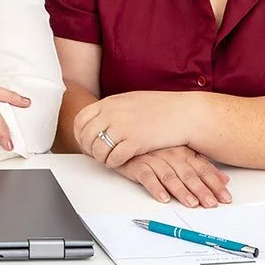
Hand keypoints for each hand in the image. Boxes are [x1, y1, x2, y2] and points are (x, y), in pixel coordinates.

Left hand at [74, 91, 194, 167]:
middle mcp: (112, 114)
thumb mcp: (130, 100)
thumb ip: (112, 108)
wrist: (184, 113)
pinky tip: (121, 162)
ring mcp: (122, 128)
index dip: (80, 134)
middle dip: (89, 149)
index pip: (81, 120)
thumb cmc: (160, 107)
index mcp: (109, 103)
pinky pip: (114, 159)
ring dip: (102, 158)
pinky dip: (114, 163)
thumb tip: (97, 117)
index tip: (86, 142)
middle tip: (98, 154)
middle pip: (86, 137)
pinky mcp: (134, 142)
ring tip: (110, 159)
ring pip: (98, 150)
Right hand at [115, 147, 231, 207]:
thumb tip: (225, 179)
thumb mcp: (182, 154)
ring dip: (181, 191)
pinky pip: (147, 177)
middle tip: (211, 204)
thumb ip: (203, 166)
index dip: (215, 184)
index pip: (203, 169)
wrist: (124, 139)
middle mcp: (170, 155)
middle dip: (201, 190)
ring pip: (169, 176)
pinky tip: (163, 198)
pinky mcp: (136, 165)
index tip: (225, 198)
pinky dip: (155, 187)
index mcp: (183, 152)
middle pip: (188, 174)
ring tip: (191, 203)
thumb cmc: (155, 149)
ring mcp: (153, 159)